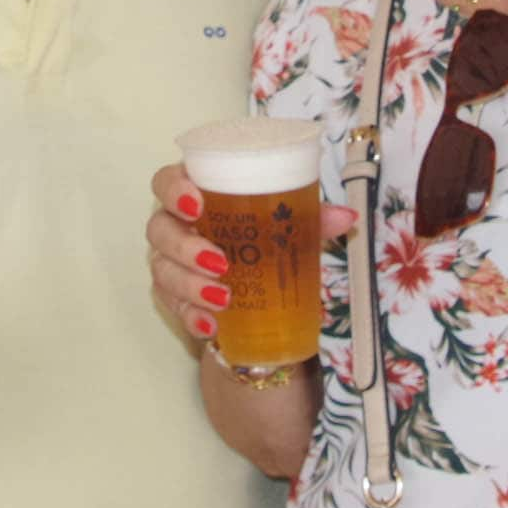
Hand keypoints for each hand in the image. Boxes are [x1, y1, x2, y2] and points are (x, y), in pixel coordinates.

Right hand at [144, 162, 355, 346]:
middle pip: (160, 229)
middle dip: (185, 247)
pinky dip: (191, 317)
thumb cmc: (263, 237)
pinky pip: (172, 306)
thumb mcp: (288, 226)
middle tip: (220, 262)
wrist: (256, 285)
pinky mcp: (174, 296)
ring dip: (190, 285)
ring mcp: (170, 261)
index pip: (166, 181)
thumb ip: (312, 218)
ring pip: (163, 270)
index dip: (173, 190)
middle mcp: (175, 224)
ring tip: (223, 298)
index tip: (197, 205)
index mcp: (196, 193)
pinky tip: (211, 326)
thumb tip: (347, 219)